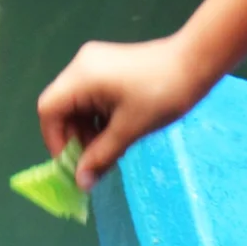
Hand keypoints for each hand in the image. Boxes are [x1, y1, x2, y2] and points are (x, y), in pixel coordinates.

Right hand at [35, 34, 219, 187]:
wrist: (197, 62)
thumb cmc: (162, 94)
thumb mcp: (130, 130)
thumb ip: (101, 157)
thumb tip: (81, 183)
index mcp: (81, 76)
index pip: (49, 110)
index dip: (55, 141)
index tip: (73, 164)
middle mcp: (82, 66)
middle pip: (63, 108)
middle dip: (76, 139)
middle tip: (96, 163)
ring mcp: (96, 64)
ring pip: (79, 106)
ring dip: (90, 132)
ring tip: (112, 150)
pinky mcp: (110, 68)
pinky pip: (94, 98)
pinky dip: (101, 119)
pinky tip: (119, 134)